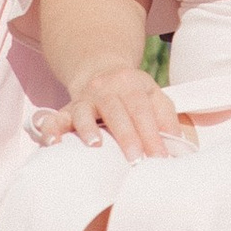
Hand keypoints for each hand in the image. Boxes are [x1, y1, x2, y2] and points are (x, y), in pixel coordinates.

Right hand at [34, 58, 190, 162]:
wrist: (100, 69)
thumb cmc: (132, 92)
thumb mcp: (153, 95)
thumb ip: (166, 117)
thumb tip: (178, 145)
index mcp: (131, 84)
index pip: (143, 110)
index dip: (153, 133)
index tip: (161, 158)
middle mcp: (105, 89)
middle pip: (116, 112)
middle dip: (127, 137)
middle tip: (136, 161)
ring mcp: (84, 99)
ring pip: (84, 112)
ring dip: (88, 129)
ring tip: (95, 145)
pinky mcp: (66, 110)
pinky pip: (55, 118)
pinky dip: (51, 129)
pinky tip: (53, 143)